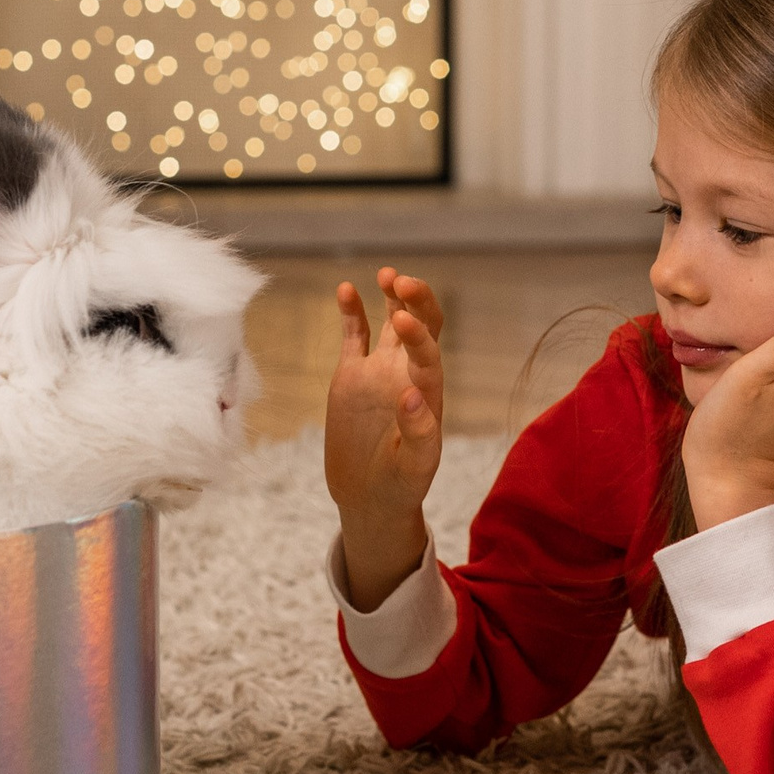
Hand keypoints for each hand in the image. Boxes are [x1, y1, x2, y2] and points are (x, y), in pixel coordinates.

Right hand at [325, 266, 446, 610]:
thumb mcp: (415, 467)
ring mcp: (379, 371)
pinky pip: (354, 336)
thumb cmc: (402, 486)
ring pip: (391, 322)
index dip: (419, 332)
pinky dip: (352, 312)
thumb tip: (412, 394)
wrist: (371, 498)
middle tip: (400, 282)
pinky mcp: (352, 376)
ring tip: (387, 275)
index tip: (402, 318)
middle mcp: (407, 374)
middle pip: (422, 325)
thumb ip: (419, 433)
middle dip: (416, 301)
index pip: (429, 352)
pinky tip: (345, 288)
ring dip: (392, 296)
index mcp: (428, 392)